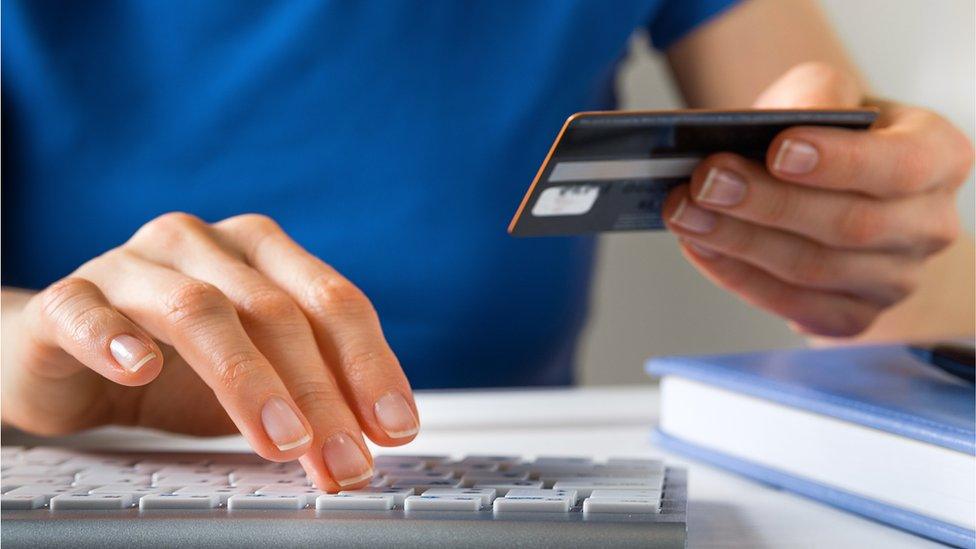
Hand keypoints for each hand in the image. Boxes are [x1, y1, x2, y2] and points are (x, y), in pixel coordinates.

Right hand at [1, 213, 418, 490]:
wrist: (68, 357)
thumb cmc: (177, 365)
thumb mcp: (259, 378)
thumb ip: (309, 393)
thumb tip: (368, 441)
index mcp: (263, 253)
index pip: (333, 301)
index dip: (370, 365)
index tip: (395, 427)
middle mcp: (203, 245)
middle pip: (276, 311)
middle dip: (320, 392)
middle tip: (344, 458)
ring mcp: (133, 265)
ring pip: (199, 309)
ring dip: (247, 379)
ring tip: (281, 440)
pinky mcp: (69, 298)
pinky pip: (87, 311)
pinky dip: (115, 339)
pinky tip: (141, 370)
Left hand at [664, 62, 973, 336]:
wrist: (828, 187)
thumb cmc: (829, 136)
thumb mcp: (828, 94)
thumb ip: (814, 95)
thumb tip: (778, 126)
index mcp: (938, 158)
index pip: (899, 166)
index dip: (838, 162)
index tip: (777, 150)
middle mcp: (928, 226)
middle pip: (849, 225)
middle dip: (767, 203)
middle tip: (705, 181)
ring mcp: (894, 280)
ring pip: (813, 270)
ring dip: (738, 242)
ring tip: (685, 212)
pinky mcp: (852, 316)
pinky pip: (792, 304)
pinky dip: (737, 276)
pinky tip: (699, 246)